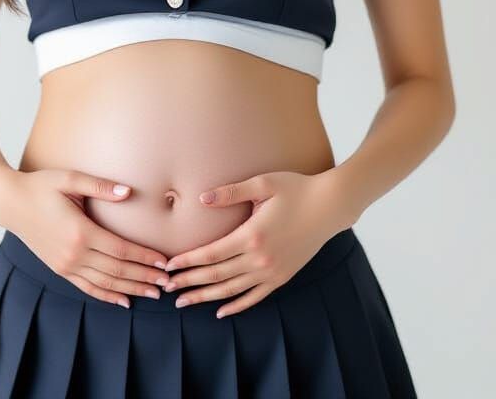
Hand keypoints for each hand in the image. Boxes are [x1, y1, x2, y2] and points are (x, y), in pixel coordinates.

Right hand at [0, 168, 170, 308]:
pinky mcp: (59, 269)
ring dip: (130, 289)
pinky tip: (123, 300)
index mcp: (80, 231)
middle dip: (144, 277)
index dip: (144, 257)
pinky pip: (87, 287)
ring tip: (152, 293)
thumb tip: (128, 192)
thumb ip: (101, 186)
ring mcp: (65, 265)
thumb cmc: (41, 186)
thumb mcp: (70, 179)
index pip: (121, 249)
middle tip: (167, 283)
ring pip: (104, 283)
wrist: (11, 203)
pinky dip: (106, 296)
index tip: (164, 261)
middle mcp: (73, 253)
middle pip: (117, 270)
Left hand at [162, 170, 347, 317]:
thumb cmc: (296, 189)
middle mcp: (260, 258)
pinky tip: (220, 312)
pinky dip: (236, 306)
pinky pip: (254, 297)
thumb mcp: (263, 184)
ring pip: (231, 291)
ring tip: (184, 303)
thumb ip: (231, 193)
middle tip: (166, 289)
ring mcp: (272, 271)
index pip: (210, 254)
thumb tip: (202, 199)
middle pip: (216, 276)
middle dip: (189, 283)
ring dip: (205, 297)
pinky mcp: (282, 277)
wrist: (330, 206)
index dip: (187, 261)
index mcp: (251, 235)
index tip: (168, 267)